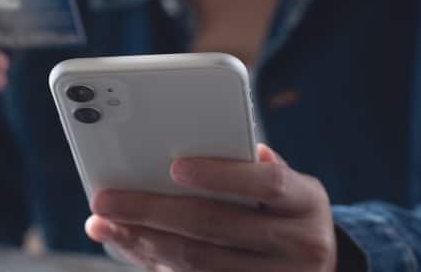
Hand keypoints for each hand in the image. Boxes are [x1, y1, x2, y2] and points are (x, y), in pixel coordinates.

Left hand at [86, 145, 336, 271]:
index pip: (268, 183)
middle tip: (106, 199)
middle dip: (152, 210)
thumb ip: (244, 167)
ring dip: (143, 241)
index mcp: (307, 202)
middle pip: (217, 226)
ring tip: (105, 223)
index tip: (176, 168)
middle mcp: (302, 246)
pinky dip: (155, 264)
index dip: (223, 175)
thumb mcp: (281, 186)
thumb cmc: (283, 212)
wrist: (315, 266)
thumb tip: (180, 159)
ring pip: (198, 262)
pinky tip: (129, 245)